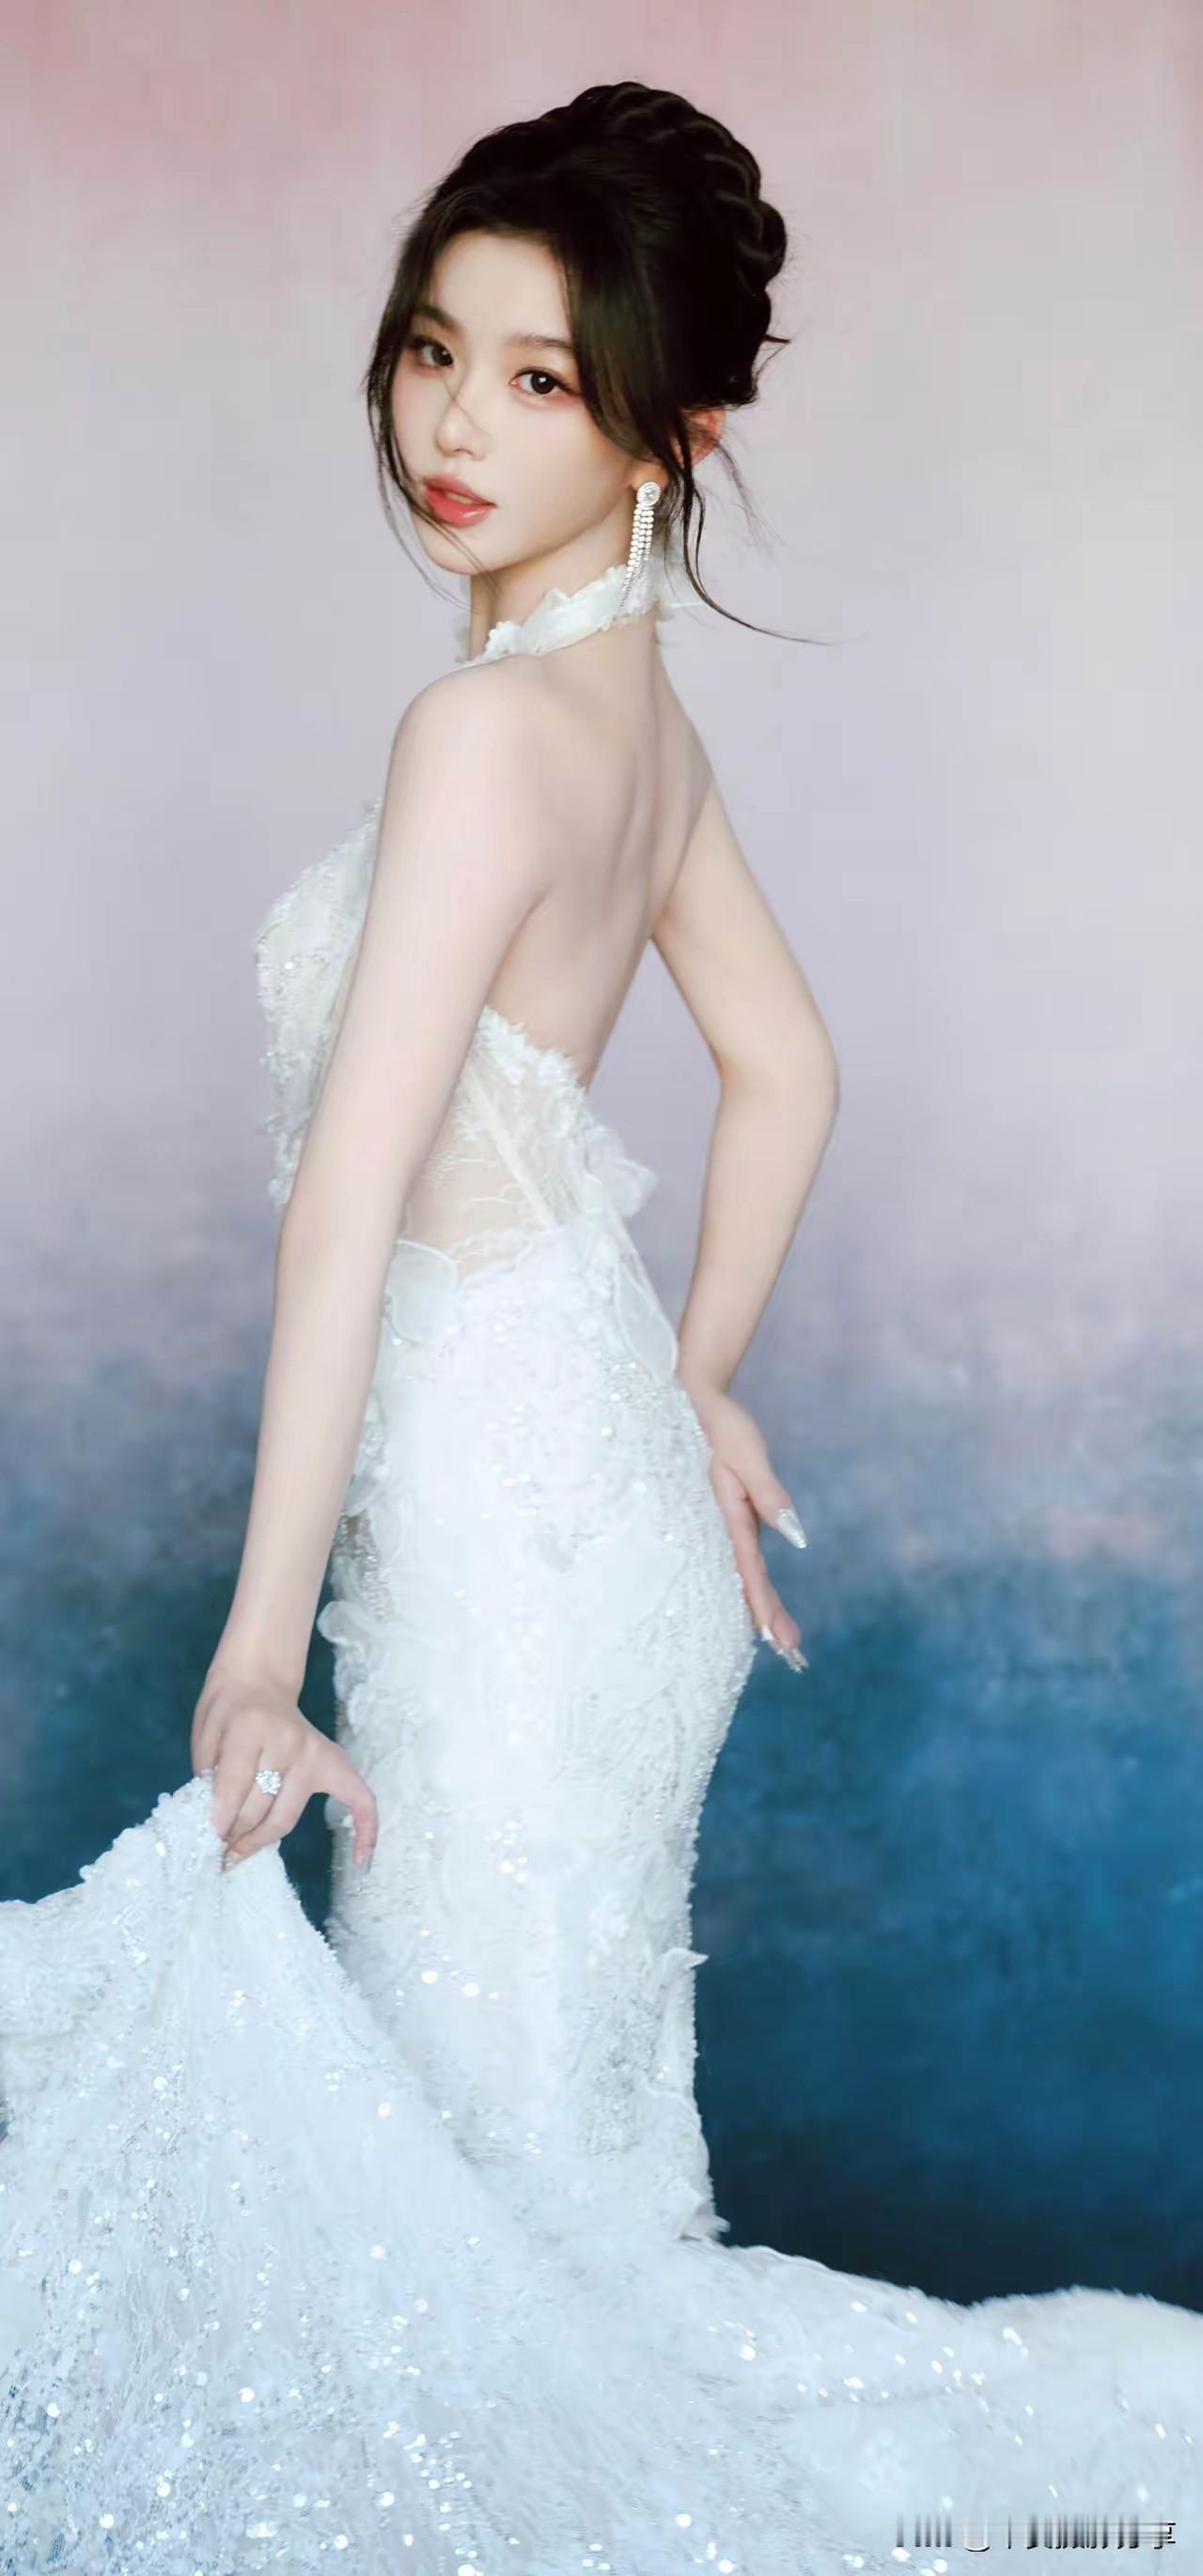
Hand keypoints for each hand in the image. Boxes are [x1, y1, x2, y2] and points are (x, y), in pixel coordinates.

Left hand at [190, 1663, 378, 1873]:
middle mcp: (288, 1741)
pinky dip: (365, 1830)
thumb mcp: (204, 1738)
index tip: (205, 1841)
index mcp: (250, 1729)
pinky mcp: (334, 1762)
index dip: (216, 1821)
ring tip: (238, 1853)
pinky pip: (360, 1798)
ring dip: (259, 1841)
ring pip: (285, 1817)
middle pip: (259, 1808)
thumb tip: (217, 1829)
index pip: (234, 1789)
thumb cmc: (225, 1713)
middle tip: (216, 1847)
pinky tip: (360, 1861)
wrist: (256, 1682)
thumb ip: (208, 1778)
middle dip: (233, 1834)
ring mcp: (314, 1753)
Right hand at [683, 1381, 807, 1670]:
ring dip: (761, 1607)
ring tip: (783, 1642)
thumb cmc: (718, 1423)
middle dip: (768, 1620)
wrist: (688, 1397)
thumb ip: (768, 1493)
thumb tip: (796, 1536)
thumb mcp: (745, 1452)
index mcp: (724, 1517)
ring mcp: (722, 1523)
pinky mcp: (727, 1514)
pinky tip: (757, 1599)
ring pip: (743, 1574)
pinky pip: (740, 1558)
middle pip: (746, 1583)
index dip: (763, 1609)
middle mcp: (720, 1527)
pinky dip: (752, 1584)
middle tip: (794, 1658)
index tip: (781, 1643)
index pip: (748, 1574)